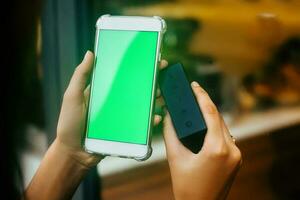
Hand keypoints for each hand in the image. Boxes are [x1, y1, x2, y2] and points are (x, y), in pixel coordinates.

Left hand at [56, 51, 165, 167]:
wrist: (74, 153)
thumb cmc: (69, 123)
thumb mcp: (72, 96)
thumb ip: (80, 76)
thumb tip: (90, 53)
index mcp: (103, 91)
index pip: (120, 75)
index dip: (133, 66)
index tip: (146, 58)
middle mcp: (114, 101)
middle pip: (134, 89)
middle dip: (149, 81)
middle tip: (159, 76)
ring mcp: (120, 116)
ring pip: (140, 105)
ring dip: (152, 99)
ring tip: (160, 95)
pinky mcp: (125, 130)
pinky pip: (140, 123)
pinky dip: (149, 121)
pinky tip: (155, 118)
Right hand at [163, 81, 241, 199]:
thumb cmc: (186, 187)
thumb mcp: (175, 158)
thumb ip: (171, 133)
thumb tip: (169, 116)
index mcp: (217, 149)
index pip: (211, 113)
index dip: (201, 96)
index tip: (194, 85)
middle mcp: (232, 150)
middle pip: (219, 118)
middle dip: (206, 104)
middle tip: (193, 93)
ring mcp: (237, 155)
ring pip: (224, 127)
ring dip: (212, 115)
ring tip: (197, 105)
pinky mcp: (236, 159)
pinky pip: (226, 136)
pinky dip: (216, 127)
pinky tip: (206, 123)